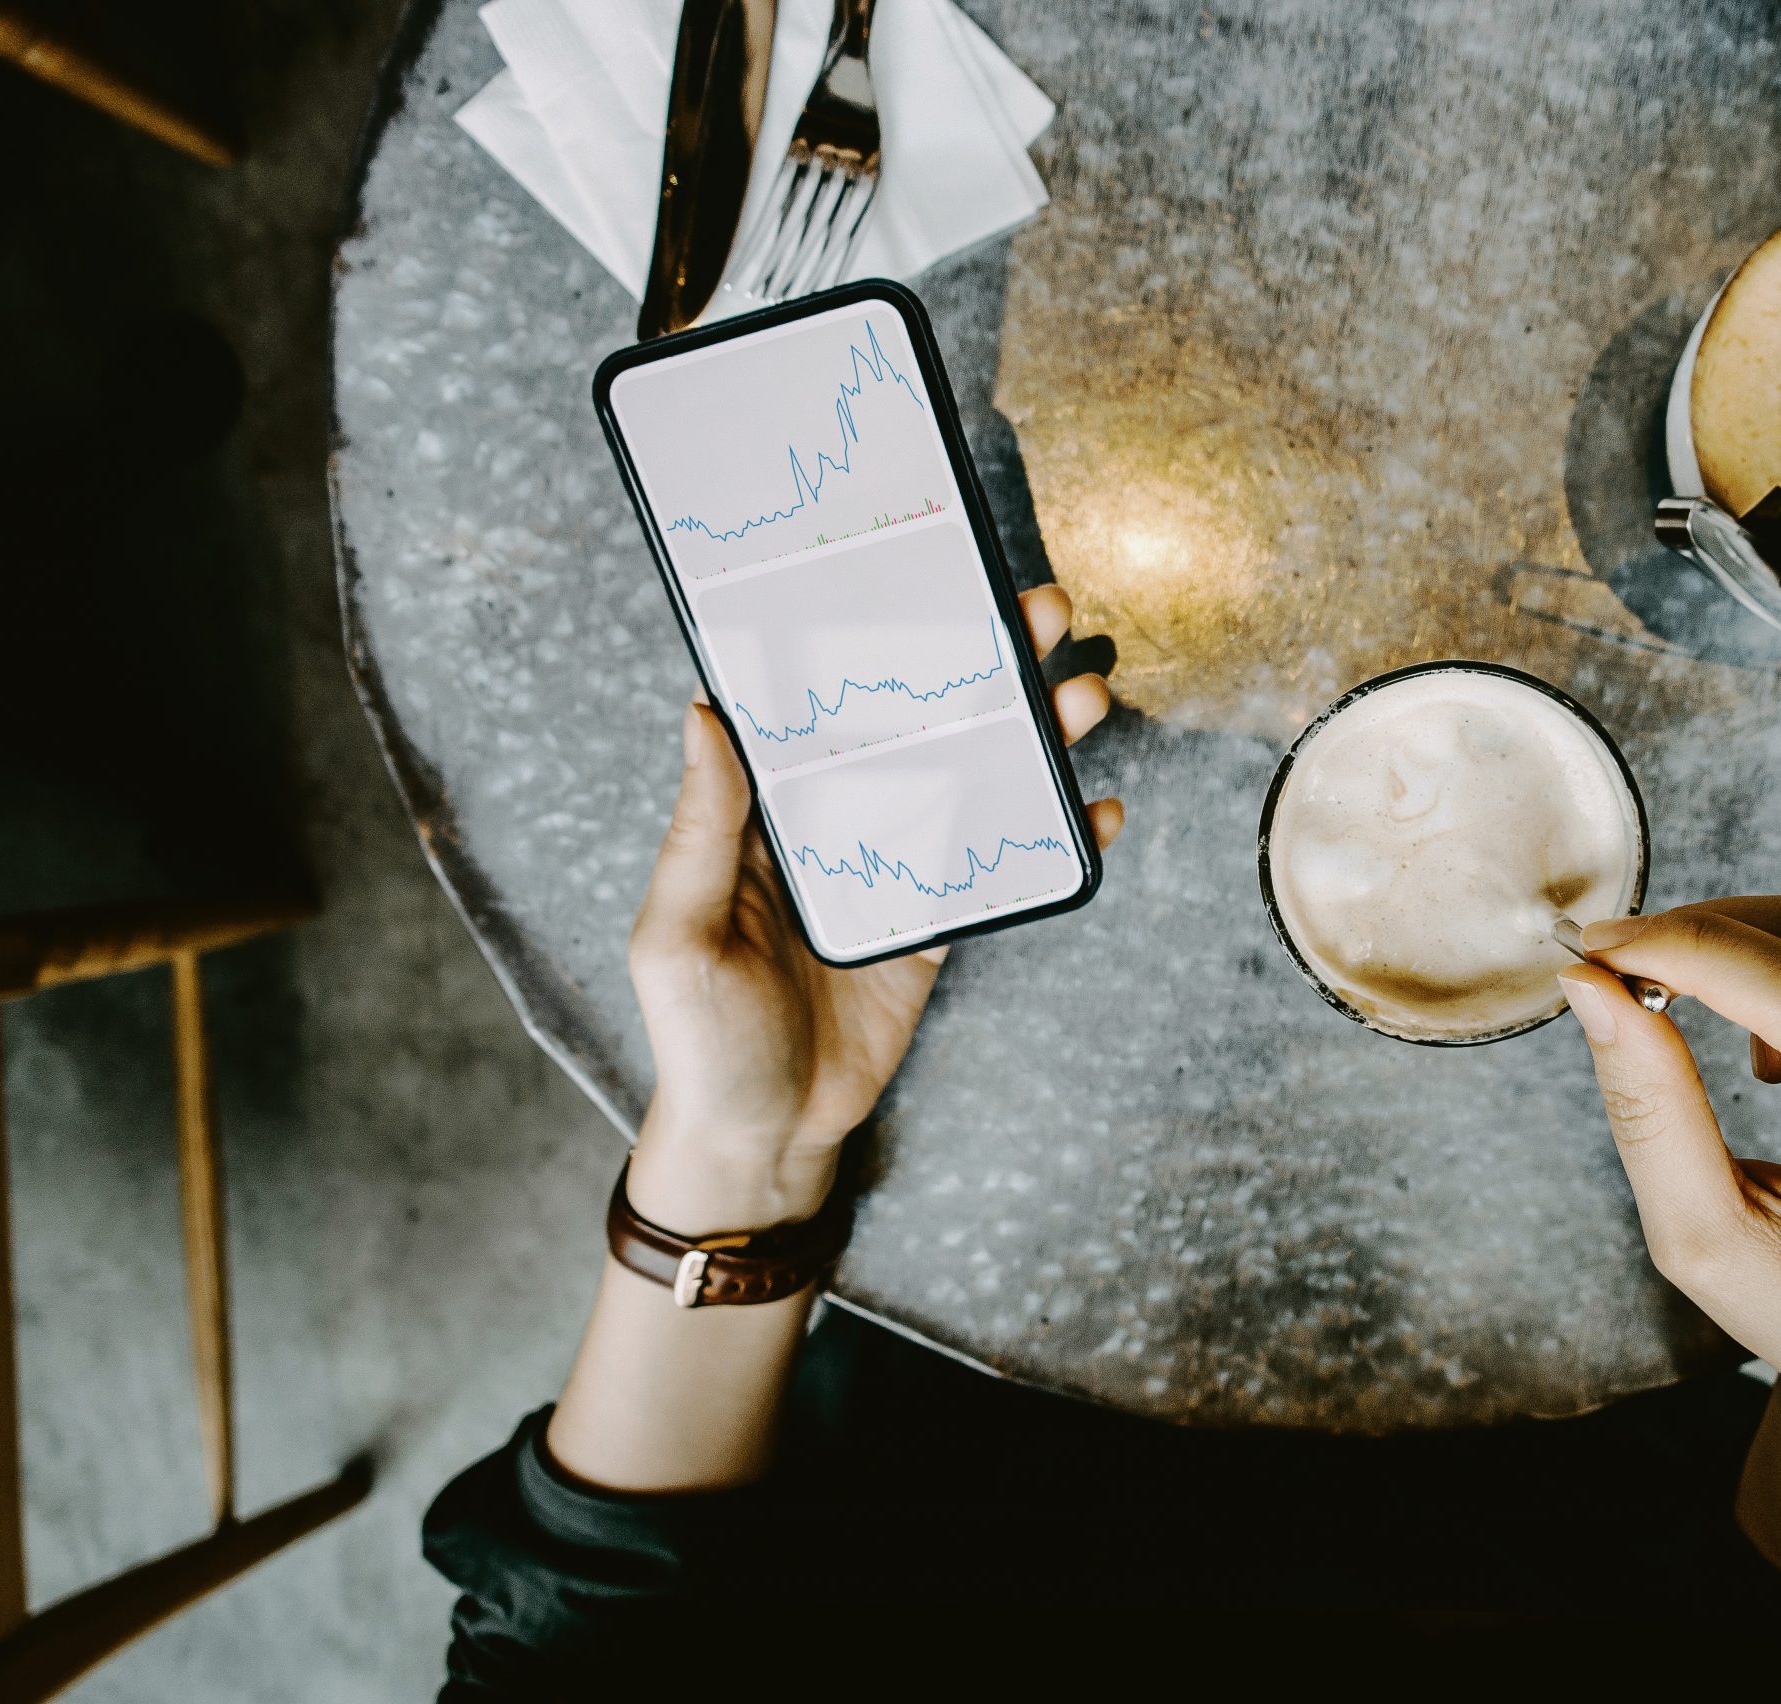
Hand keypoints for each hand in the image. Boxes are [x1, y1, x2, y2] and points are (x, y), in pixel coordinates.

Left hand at [626, 586, 1123, 1235]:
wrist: (765, 1141)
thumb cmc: (700, 1042)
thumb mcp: (679, 935)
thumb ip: (702, 830)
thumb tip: (703, 714)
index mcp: (766, 811)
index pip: (822, 701)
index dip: (874, 638)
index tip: (925, 578)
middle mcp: (836, 820)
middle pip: (920, 719)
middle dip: (985, 661)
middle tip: (1042, 612)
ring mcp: (896, 866)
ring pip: (976, 775)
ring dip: (1035, 731)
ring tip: (1087, 692)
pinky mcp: (940, 922)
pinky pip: (1004, 863)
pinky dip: (1058, 835)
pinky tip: (1102, 810)